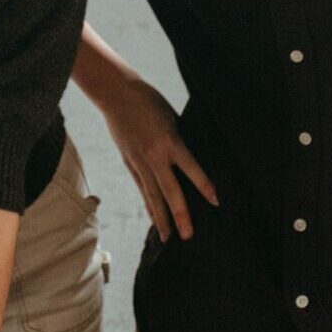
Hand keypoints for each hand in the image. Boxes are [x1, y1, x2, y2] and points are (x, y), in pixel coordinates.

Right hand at [99, 74, 217, 238]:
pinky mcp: (129, 163)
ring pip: (152, 195)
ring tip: (168, 238)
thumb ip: (179, 141)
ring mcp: (138, 161)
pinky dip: (149, 205)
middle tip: (188, 236)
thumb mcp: (172, 118)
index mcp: (169, 140)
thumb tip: (191, 163)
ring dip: (161, 218)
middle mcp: (153, 155)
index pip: (190, 168)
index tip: (215, 201)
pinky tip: (154, 219)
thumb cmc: (149, 101)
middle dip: (180, 215)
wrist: (116, 93)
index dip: (204, 185)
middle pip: (169, 191)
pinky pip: (141, 188)